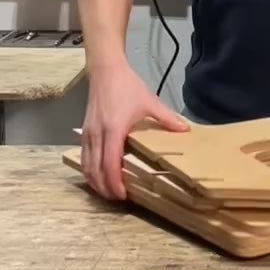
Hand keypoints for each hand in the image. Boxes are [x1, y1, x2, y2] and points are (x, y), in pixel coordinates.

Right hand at [80, 63, 187, 200]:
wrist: (105, 70)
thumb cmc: (127, 86)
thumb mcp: (149, 101)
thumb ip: (167, 118)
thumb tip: (185, 130)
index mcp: (114, 130)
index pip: (110, 164)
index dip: (115, 183)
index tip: (123, 195)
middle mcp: (97, 135)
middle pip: (96, 170)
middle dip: (105, 188)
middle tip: (118, 199)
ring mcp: (88, 133)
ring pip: (87, 165)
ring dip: (95, 182)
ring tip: (108, 192)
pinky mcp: (84, 131)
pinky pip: (84, 157)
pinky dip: (89, 170)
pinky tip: (97, 176)